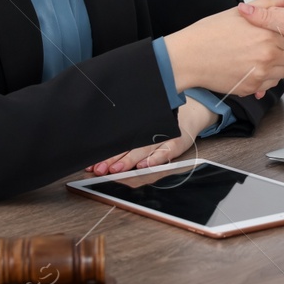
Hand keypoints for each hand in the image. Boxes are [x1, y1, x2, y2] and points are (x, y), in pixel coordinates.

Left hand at [88, 98, 213, 174]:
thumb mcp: (145, 121)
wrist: (189, 114)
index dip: (107, 152)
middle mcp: (149, 132)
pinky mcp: (175, 145)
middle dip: (112, 159)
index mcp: (139, 127)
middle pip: (128, 146)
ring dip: (128, 161)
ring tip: (115, 169)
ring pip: (143, 150)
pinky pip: (165, 153)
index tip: (94, 161)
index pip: (120, 141)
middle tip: (100, 168)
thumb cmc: (162, 121)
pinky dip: (154, 159)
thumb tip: (101, 142)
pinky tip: (144, 165)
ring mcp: (163, 139)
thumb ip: (127, 132)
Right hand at [164, 0, 283, 98]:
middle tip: (274, 47)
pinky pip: (268, 84)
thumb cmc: (209, 32)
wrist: (187, 57)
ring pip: (283, 71)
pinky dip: (264, 77)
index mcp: (268, 32)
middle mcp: (268, 53)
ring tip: (255, 54)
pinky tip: (248, 67)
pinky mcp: (251, 86)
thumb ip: (268, 6)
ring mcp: (260, 72)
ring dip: (277, 65)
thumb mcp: (238, 13)